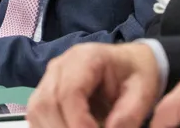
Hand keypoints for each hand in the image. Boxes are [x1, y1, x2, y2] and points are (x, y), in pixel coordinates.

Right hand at [27, 43, 160, 127]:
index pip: (69, 93)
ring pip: (37, 111)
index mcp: (86, 58)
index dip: (77, 123)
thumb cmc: (136, 74)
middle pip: (46, 103)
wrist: (130, 64)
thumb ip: (128, 115)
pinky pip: (37, 116)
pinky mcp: (45, 93)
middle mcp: (60, 66)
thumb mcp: (143, 92)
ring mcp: (49, 78)